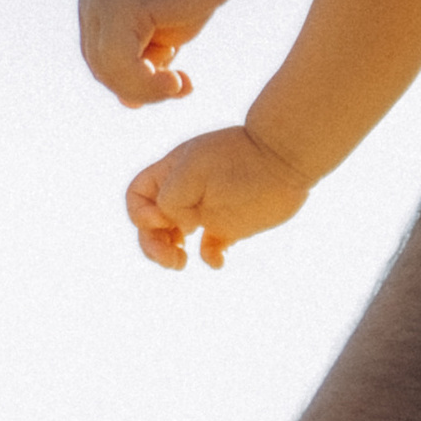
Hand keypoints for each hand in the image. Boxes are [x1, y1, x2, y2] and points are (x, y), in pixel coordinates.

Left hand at [77, 0, 240, 105]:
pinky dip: (148, 84)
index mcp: (96, 2)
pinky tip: (176, 82)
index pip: (100, 58)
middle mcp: (92, 0)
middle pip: (101, 67)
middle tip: (176, 88)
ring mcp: (102, 2)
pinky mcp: (122, 7)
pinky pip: (123, 64)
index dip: (129, 82)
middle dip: (138, 89)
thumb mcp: (163, 28)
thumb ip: (145, 59)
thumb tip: (130, 104)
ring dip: (145, 90)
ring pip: (109, 70)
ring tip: (178, 86)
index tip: (166, 86)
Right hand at [126, 124, 311, 270]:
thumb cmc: (238, 160)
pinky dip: (209, 258)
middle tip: (174, 258)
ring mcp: (206, 211)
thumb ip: (171, 199)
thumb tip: (181, 226)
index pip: (136, 197)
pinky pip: (210, 248)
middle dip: (152, 245)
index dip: (140, 215)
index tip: (166, 219)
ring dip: (170, 254)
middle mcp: (185, 194)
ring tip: (182, 262)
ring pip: (175, 239)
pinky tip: (219, 260)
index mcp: (170, 174)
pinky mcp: (230, 226)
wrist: (283, 158)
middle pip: (151, 225)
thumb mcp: (192, 170)